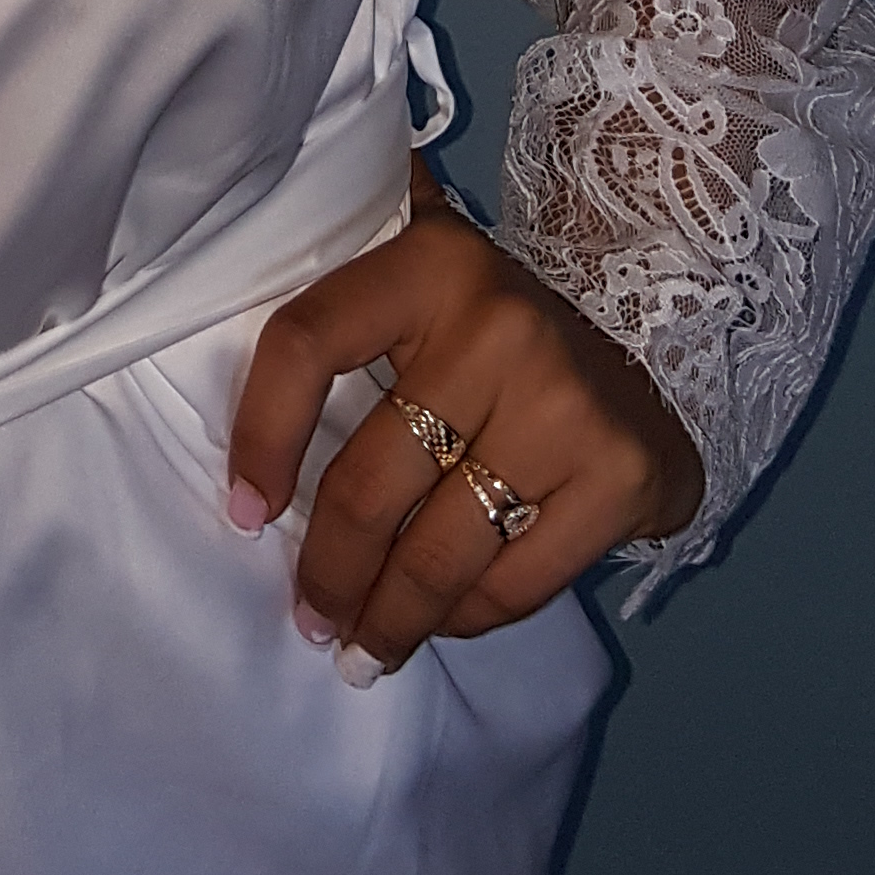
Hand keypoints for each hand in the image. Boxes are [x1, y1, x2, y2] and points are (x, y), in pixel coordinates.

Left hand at [228, 163, 702, 674]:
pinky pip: (514, 581)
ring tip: (359, 651)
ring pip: (439, 551)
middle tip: (307, 618)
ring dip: (388, 618)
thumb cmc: (493, 324)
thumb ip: (336, 250)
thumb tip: (221, 223)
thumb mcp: (420, 265)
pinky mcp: (620, 476)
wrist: (654, 342)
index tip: (244, 512)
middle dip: (328, 572)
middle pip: (373, 483)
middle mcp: (499, 328)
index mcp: (429, 264)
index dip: (261, 434)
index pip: (308, 342)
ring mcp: (566, 406)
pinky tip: (441, 626)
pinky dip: (466, 619)